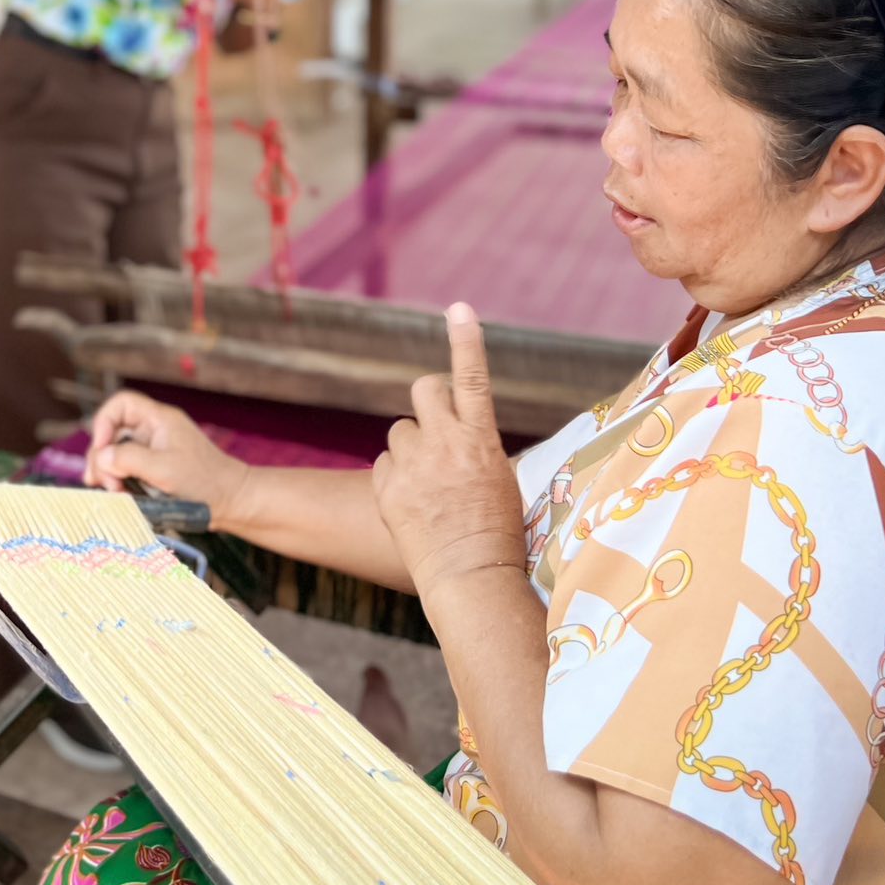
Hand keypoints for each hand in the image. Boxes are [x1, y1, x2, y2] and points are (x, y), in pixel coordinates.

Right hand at [83, 390, 250, 523]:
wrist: (232, 501)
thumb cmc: (205, 481)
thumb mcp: (163, 469)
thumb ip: (129, 460)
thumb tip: (101, 456)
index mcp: (159, 419)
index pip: (121, 404)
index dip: (104, 422)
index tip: (102, 448)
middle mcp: (154, 431)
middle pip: (113, 432)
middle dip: (102, 456)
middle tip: (104, 483)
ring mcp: (153, 450)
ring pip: (117, 453)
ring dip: (108, 472)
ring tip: (113, 492)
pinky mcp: (154, 469)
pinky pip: (127, 469)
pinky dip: (119, 481)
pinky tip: (120, 495)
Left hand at [371, 304, 525, 599]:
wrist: (470, 577)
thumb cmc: (496, 533)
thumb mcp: (500, 479)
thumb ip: (475, 447)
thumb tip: (458, 430)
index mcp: (481, 441)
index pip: (473, 379)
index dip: (466, 340)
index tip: (458, 307)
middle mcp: (445, 445)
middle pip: (425, 390)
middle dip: (430, 399)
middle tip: (436, 424)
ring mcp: (413, 465)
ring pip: (400, 432)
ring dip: (411, 449)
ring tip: (429, 486)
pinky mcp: (386, 487)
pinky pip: (384, 465)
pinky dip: (394, 478)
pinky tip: (412, 505)